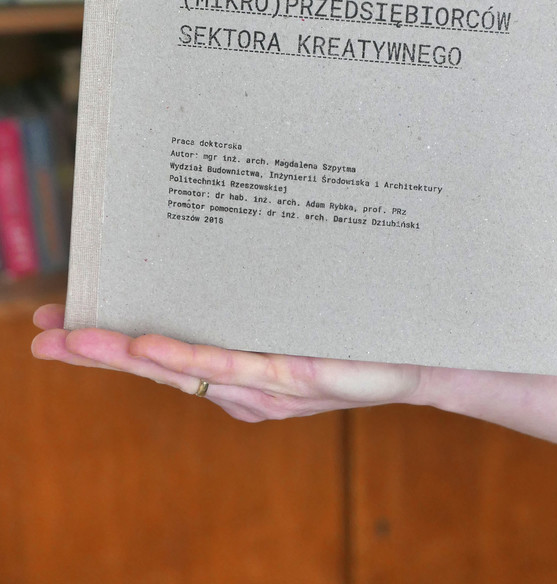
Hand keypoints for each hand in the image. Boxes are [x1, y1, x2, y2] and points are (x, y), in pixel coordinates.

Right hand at [31, 304, 420, 421]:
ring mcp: (267, 381)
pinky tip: (148, 346)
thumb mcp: (302, 307)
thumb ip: (257, 297)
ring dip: (125, 356)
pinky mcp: (294, 376)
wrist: (429, 353)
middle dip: (98, 352)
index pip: (163, 351)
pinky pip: (230, 369)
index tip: (62, 320)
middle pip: (159, 366)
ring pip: (182, 370)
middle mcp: (244, 380)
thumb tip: (215, 260)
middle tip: (42, 336)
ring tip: (76, 339)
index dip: (110, 341)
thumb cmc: (366, 328)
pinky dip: (185, 359)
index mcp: (240, 364)